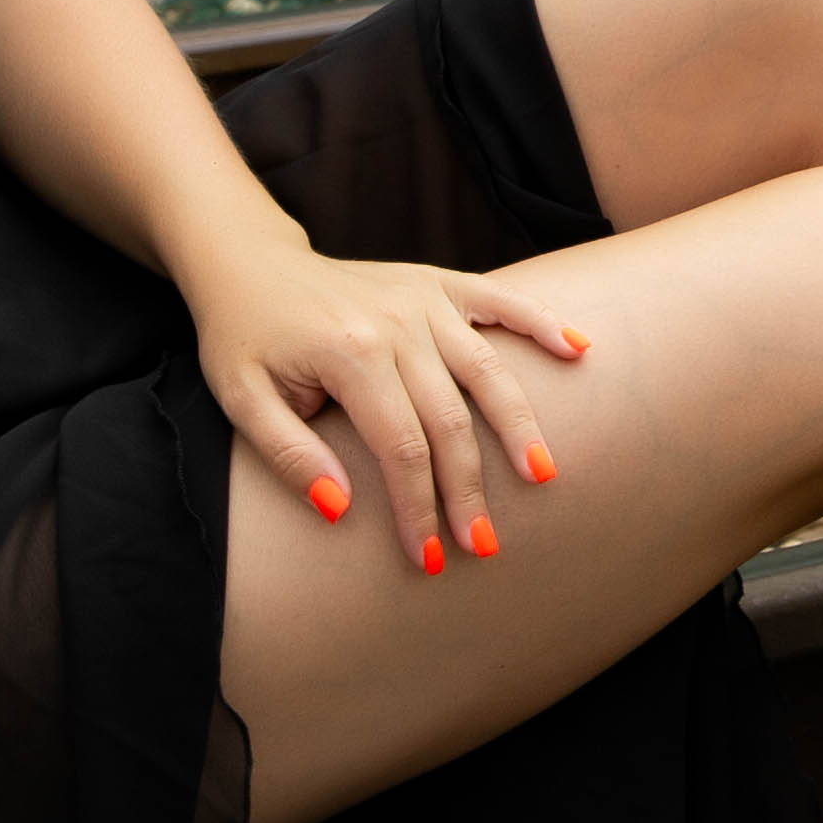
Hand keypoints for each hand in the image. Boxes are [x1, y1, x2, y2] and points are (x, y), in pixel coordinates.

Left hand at [184, 233, 584, 571]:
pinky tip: (580, 350)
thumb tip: (340, 508)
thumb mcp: (242, 399)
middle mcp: (396, 323)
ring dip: (519, 426)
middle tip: (486, 546)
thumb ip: (288, 454)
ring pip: (489, 370)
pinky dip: (542, 323)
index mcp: (349, 354)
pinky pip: (501, 302)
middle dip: (469, 490)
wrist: (249, 264)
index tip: (429, 558)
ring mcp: (423, 299)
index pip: (400, 447)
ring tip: (543, 475)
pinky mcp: (438, 282)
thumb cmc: (244, 337)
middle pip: (449, 421)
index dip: (418, 508)